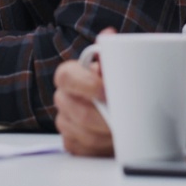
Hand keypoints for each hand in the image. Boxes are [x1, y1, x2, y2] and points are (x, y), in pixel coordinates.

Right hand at [53, 28, 114, 156]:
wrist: (120, 111)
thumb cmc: (116, 86)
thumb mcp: (116, 68)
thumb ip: (111, 53)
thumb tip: (108, 35)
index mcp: (71, 76)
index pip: (66, 76)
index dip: (85, 84)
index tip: (105, 91)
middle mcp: (63, 99)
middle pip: (74, 110)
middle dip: (100, 117)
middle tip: (121, 118)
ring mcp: (65, 122)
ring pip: (79, 133)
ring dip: (103, 135)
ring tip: (122, 131)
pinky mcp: (72, 143)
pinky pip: (82, 150)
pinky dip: (100, 148)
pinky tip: (111, 142)